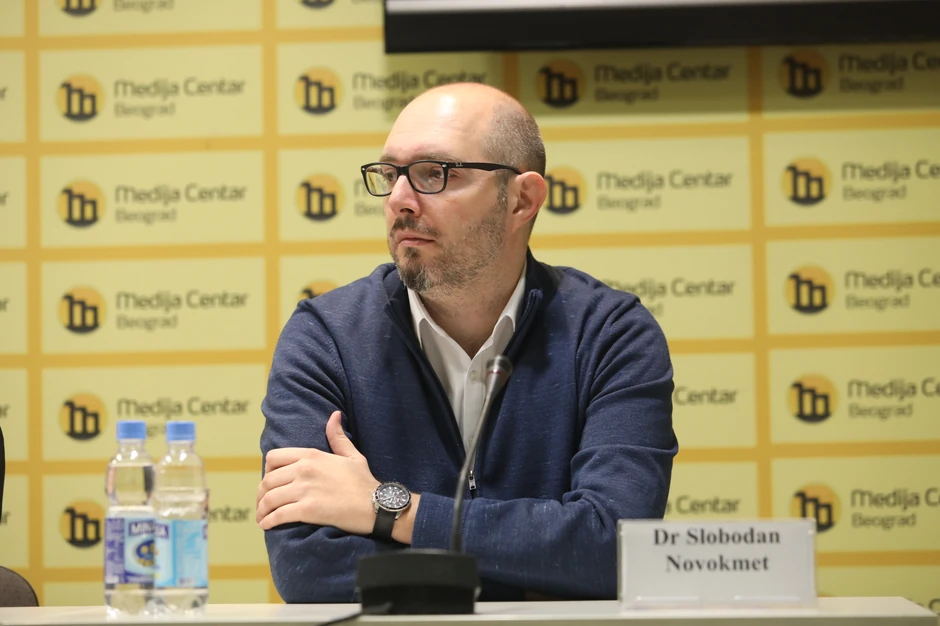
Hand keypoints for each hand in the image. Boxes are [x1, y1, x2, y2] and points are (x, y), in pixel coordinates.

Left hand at [256, 410, 379, 534]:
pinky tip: (267, 525)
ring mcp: (305, 489)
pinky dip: (269, 521)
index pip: (274, 458)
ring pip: (269, 498)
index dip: (267, 471)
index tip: (269, 482)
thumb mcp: (351, 455)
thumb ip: (337, 437)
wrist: (376, 506)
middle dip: (261, 494)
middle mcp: (305, 469)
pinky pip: (278, 515)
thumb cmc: (364, 482)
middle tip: (263, 504)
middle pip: (268, 480)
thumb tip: (334, 415)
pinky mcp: (308, 510)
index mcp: (312, 455)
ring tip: (262, 518)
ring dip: (262, 510)